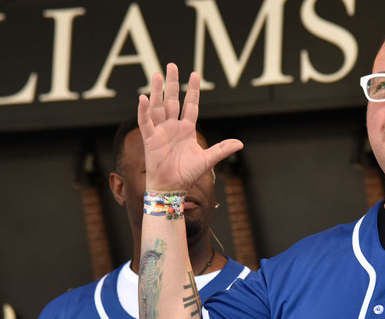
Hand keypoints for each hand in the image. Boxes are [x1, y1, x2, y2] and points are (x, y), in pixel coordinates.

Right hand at [137, 63, 241, 190]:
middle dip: (173, 83)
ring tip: (157, 74)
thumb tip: (240, 143)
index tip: (195, 75)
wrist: (172, 187)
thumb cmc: (187, 174)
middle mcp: (173, 126)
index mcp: (187, 129)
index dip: (193, 91)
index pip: (191, 105)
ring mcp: (161, 131)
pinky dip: (144, 110)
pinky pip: (146, 122)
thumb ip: (222, 149)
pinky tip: (144, 97)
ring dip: (156, 90)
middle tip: (172, 65)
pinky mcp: (150, 138)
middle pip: (172, 100)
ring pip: (158, 106)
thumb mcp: (208, 160)